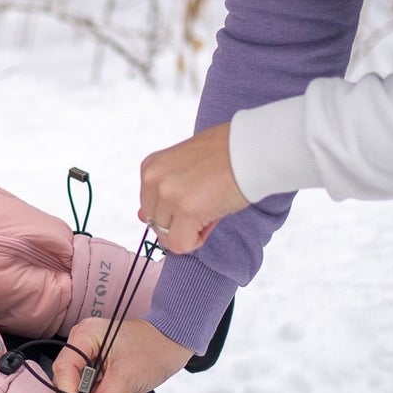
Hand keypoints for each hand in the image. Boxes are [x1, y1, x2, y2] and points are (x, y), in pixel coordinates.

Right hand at [52, 317, 194, 392]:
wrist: (173, 341)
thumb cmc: (154, 350)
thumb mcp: (126, 380)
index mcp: (85, 334)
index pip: (65, 368)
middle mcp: (83, 338)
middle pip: (68, 374)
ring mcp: (90, 348)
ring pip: (78, 380)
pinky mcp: (98, 358)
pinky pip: (90, 380)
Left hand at [139, 120, 248, 254]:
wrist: (252, 148)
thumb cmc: (225, 154)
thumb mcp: (183, 166)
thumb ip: (162, 191)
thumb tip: (140, 217)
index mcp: (151, 167)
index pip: (150, 207)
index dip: (176, 209)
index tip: (198, 194)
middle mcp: (153, 179)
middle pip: (157, 224)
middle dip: (181, 222)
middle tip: (207, 201)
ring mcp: (168, 194)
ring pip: (168, 236)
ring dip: (191, 229)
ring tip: (212, 205)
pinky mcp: (186, 210)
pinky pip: (181, 244)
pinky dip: (197, 240)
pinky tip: (213, 216)